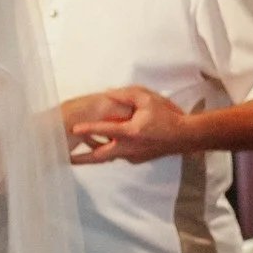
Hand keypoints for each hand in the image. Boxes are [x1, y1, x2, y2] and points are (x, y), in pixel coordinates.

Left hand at [68, 86, 193, 164]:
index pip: (104, 130)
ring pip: (109, 157)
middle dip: (82, 158)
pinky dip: (109, 152)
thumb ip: (126, 95)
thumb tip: (108, 93)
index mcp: (130, 132)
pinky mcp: (137, 159)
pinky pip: (119, 155)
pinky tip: (102, 146)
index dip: (87, 129)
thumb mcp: (148, 99)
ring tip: (76, 156)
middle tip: (67, 158)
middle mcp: (129, 148)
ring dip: (93, 155)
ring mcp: (133, 156)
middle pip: (100, 156)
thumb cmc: (167, 116)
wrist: (186, 136)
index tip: (73, 129)